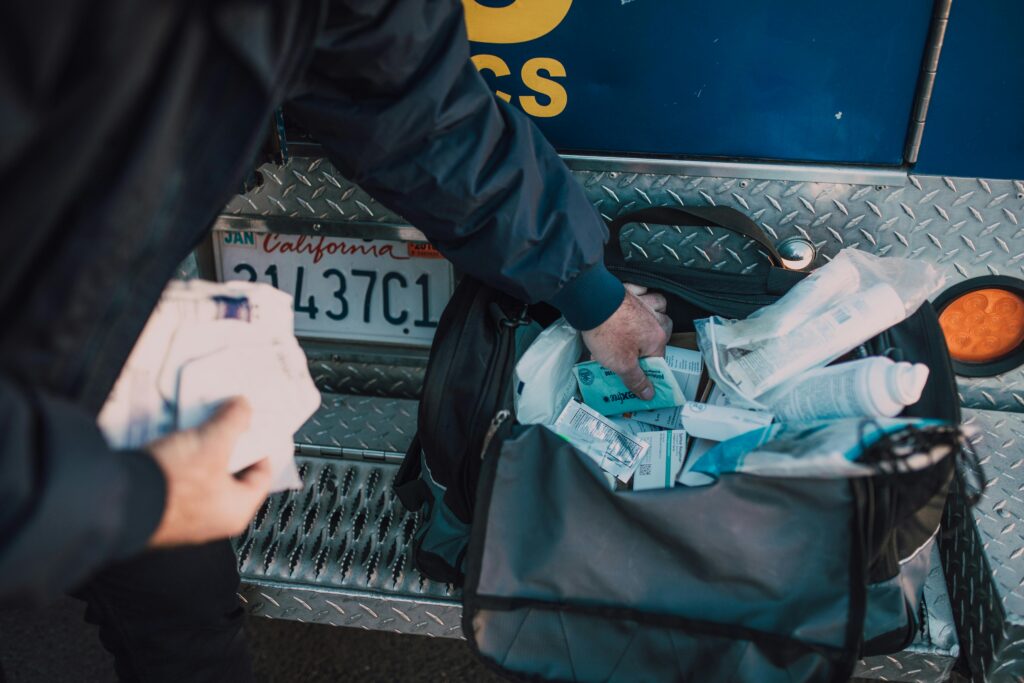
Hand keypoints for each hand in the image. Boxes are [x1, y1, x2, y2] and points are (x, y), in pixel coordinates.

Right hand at [147, 398, 271, 546]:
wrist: (118, 499)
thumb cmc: (172, 483)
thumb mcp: (212, 442)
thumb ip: (234, 421)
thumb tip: (243, 407)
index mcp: (236, 511)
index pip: (262, 476)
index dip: (262, 447)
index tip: (256, 429)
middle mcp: (213, 520)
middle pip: (232, 473)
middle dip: (228, 446)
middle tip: (224, 425)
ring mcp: (185, 517)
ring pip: (203, 475)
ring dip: (201, 450)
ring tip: (196, 430)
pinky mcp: (161, 508)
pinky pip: (178, 480)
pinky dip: (179, 460)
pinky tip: (172, 442)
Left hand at [581, 285, 671, 400]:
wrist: (591, 302)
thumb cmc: (607, 332)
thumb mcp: (621, 364)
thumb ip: (636, 380)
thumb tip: (649, 393)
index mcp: (655, 338)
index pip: (658, 359)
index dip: (646, 370)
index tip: (635, 377)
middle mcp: (653, 319)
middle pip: (662, 331)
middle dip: (653, 342)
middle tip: (639, 352)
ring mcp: (642, 303)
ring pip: (658, 306)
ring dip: (656, 314)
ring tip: (643, 326)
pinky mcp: (629, 292)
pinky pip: (642, 290)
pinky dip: (642, 294)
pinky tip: (636, 299)